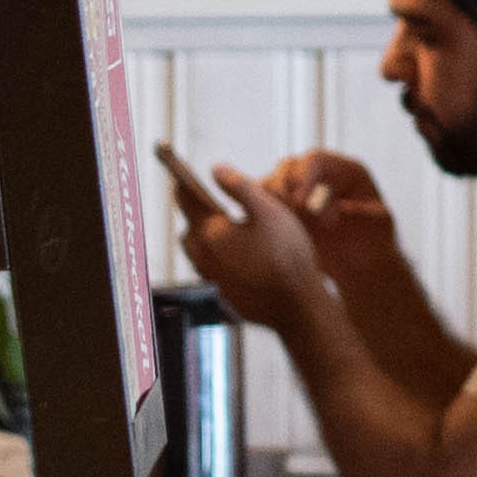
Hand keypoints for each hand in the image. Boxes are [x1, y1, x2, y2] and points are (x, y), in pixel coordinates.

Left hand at [162, 148, 346, 344]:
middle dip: (194, 216)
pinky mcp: (223, 297)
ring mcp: (212, 280)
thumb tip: (217, 170)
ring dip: (204, 240)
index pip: (186, 202)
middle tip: (205, 205)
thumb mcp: (269, 210)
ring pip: (198, 253)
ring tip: (223, 232)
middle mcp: (203, 258)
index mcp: (210, 233)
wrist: (296, 306)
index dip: (183, 185)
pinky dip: (217, 261)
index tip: (180, 176)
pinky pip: (212, 272)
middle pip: (189, 231)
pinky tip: (238, 259)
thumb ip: (240, 186)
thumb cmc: (286, 255)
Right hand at [261, 145, 406, 288]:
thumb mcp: (380, 224)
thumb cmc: (377, 241)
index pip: (315, 160)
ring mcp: (300, 193)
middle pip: (288, 166)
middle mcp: (319, 176)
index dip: (304, 178)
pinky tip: (270, 230)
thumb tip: (339, 207)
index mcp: (344, 171)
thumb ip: (363, 212)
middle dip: (284, 188)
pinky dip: (262, 212)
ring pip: (271, 183)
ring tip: (281, 224)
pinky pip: (265, 204)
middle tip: (291, 215)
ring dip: (271, 200)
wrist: (363, 267)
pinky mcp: (286, 212)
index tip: (301, 204)